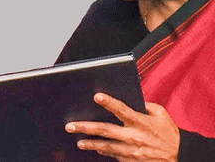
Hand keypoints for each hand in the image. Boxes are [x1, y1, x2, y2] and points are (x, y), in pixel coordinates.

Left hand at [65, 93, 179, 161]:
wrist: (181, 157)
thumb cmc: (169, 134)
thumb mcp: (161, 114)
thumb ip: (144, 105)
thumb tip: (131, 98)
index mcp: (140, 122)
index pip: (122, 110)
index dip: (109, 102)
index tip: (96, 96)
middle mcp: (134, 136)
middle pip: (105, 130)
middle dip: (86, 127)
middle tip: (70, 126)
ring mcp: (131, 151)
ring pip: (106, 147)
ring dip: (90, 144)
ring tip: (78, 142)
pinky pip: (113, 156)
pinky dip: (103, 152)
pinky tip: (94, 148)